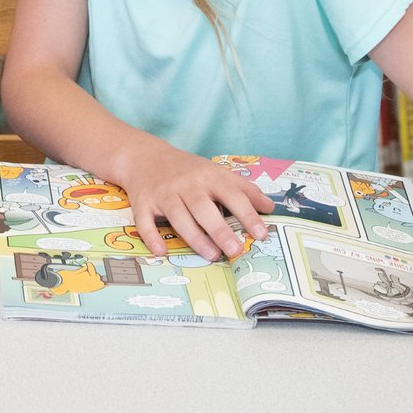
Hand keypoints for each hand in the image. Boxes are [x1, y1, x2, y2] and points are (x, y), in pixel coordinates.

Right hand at [115, 137, 271, 262]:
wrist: (145, 156)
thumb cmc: (188, 170)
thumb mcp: (216, 172)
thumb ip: (244, 189)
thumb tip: (270, 207)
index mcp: (208, 175)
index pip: (231, 194)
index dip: (247, 214)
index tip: (262, 234)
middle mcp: (186, 184)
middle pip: (203, 208)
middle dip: (220, 230)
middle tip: (235, 250)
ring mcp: (163, 194)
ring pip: (178, 216)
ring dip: (194, 237)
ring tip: (212, 255)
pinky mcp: (143, 203)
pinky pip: (145, 221)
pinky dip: (152, 237)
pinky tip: (162, 252)